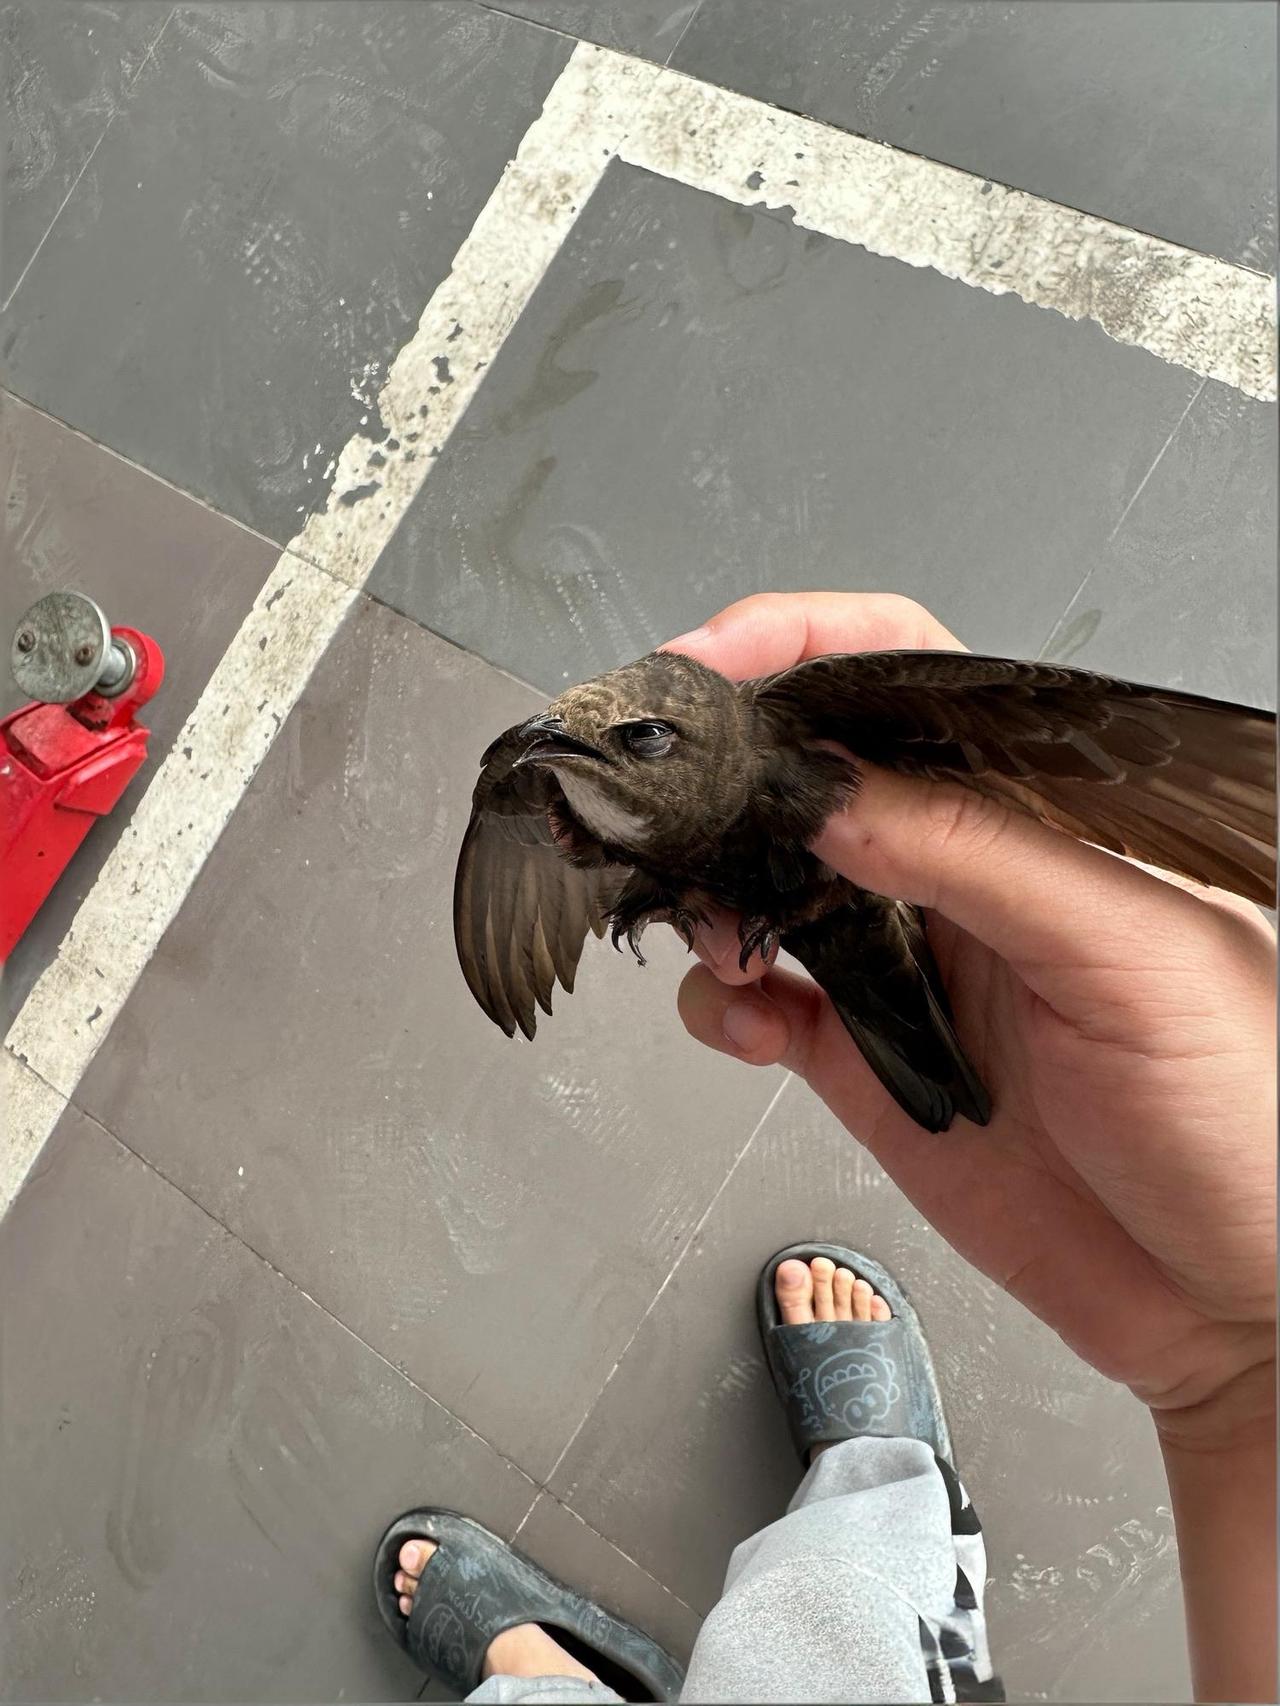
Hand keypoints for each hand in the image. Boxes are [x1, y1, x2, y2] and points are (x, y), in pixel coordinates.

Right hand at [667, 593, 1276, 1451]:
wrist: (1233, 1303)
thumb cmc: (1246, 1120)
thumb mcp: (1127, 954)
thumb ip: (979, 858)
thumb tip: (832, 793)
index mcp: (1038, 818)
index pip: (904, 682)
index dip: (800, 648)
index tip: (713, 665)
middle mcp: (963, 878)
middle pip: (808, 778)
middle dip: (725, 782)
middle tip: (678, 814)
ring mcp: (910, 966)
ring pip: (764, 887)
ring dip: (714, 898)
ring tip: (725, 937)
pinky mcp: (870, 1060)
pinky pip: (764, 1006)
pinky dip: (728, 1007)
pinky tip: (754, 1020)